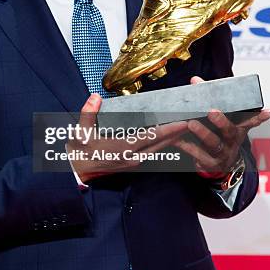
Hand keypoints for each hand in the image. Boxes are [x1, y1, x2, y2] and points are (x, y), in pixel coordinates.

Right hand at [68, 93, 188, 182]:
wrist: (76, 172)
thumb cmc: (79, 152)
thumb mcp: (80, 132)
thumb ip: (89, 113)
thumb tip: (95, 97)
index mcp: (122, 147)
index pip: (151, 137)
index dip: (168, 130)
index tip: (182, 122)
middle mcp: (132, 156)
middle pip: (160, 144)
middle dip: (177, 133)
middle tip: (192, 121)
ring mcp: (133, 162)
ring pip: (158, 150)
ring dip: (172, 139)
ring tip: (184, 128)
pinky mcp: (132, 164)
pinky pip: (153, 153)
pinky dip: (163, 145)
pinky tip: (169, 138)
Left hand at [173, 76, 269, 178]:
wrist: (217, 163)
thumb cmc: (217, 134)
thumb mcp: (217, 119)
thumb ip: (207, 99)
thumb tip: (195, 80)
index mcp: (237, 128)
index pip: (250, 121)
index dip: (259, 116)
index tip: (266, 111)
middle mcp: (231, 141)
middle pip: (229, 131)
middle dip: (221, 120)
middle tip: (211, 111)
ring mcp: (221, 153)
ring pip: (212, 143)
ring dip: (202, 132)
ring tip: (191, 123)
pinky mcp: (208, 162)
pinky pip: (196, 154)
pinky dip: (186, 146)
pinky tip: (176, 139)